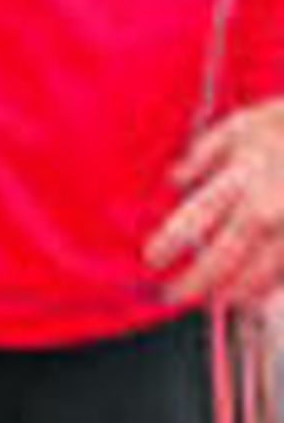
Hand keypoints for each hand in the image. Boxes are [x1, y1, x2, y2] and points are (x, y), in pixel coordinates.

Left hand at [146, 101, 283, 306]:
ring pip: (256, 276)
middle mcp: (265, 210)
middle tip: (172, 295)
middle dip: (193, 282)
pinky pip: (283, 274)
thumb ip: (207, 150)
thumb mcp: (248, 123)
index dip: (168, 243)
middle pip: (221, 258)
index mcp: (243, 178)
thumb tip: (176, 178)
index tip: (151, 259)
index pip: (195, 218)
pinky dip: (265, 287)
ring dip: (231, 291)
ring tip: (215, 299)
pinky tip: (252, 294)